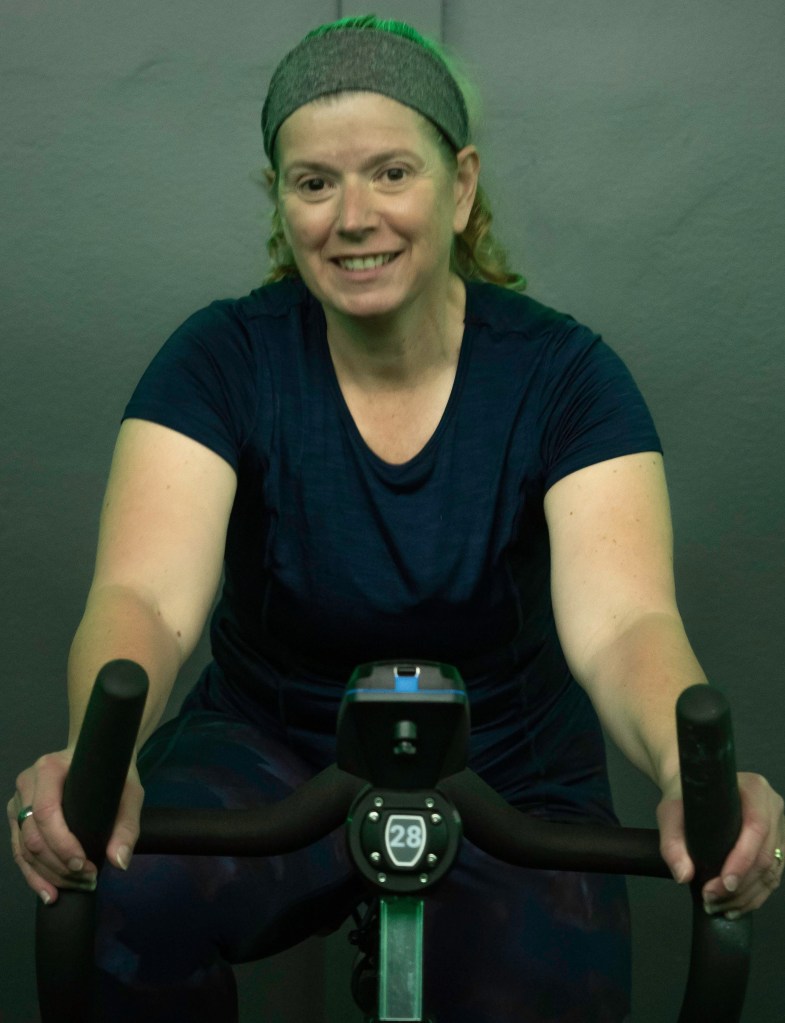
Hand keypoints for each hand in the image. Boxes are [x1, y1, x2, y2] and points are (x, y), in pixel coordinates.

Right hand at [8, 750, 143, 904]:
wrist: (98, 756)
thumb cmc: (112, 771)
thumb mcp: (129, 791)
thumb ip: (127, 825)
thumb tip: (119, 861)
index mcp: (49, 769)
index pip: (45, 812)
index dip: (61, 845)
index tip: (84, 865)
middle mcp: (27, 784)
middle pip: (32, 835)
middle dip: (58, 865)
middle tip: (87, 879)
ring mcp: (18, 801)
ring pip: (23, 848)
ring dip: (48, 875)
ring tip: (76, 887)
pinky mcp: (16, 818)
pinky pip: (20, 852)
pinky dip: (34, 875)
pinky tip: (50, 892)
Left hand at [657, 771, 784, 916]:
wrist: (694, 791)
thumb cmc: (684, 798)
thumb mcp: (670, 813)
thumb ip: (672, 842)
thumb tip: (683, 876)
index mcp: (755, 789)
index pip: (756, 828)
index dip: (743, 860)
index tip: (722, 884)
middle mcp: (773, 808)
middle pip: (766, 855)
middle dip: (740, 885)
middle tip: (711, 900)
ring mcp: (779, 828)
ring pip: (771, 871)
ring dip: (746, 896)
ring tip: (719, 907)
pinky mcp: (777, 846)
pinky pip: (772, 876)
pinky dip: (754, 896)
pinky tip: (735, 907)